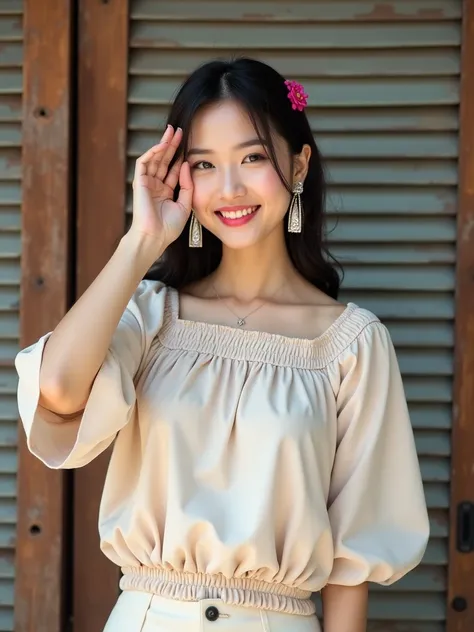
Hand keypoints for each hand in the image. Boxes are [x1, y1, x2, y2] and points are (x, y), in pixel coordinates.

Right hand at [130, 125, 192, 248]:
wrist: (155, 237)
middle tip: (180, 131)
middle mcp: (155, 186)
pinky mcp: (139, 182)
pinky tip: (162, 144)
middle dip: (172, 146)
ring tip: (172, 131)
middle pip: (164, 161)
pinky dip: (153, 152)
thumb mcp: (185, 205)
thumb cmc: (169, 227)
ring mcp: (147, 183)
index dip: (180, 157)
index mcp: (165, 192)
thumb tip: (186, 165)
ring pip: (155, 158)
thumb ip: (187, 185)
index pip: (173, 170)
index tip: (189, 145)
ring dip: (163, 144)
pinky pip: (144, 163)